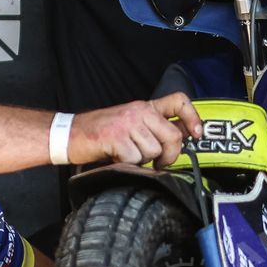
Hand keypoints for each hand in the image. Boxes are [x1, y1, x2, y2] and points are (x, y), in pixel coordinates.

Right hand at [68, 93, 203, 168]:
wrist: (70, 134)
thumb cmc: (101, 133)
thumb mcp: (131, 124)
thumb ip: (155, 128)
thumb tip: (183, 137)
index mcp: (145, 106)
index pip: (179, 101)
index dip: (193, 118)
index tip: (196, 134)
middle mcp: (139, 111)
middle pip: (173, 136)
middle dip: (170, 156)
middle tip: (160, 163)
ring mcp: (128, 123)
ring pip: (154, 151)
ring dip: (143, 160)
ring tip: (128, 155)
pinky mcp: (117, 137)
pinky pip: (136, 159)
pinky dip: (128, 165)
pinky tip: (117, 158)